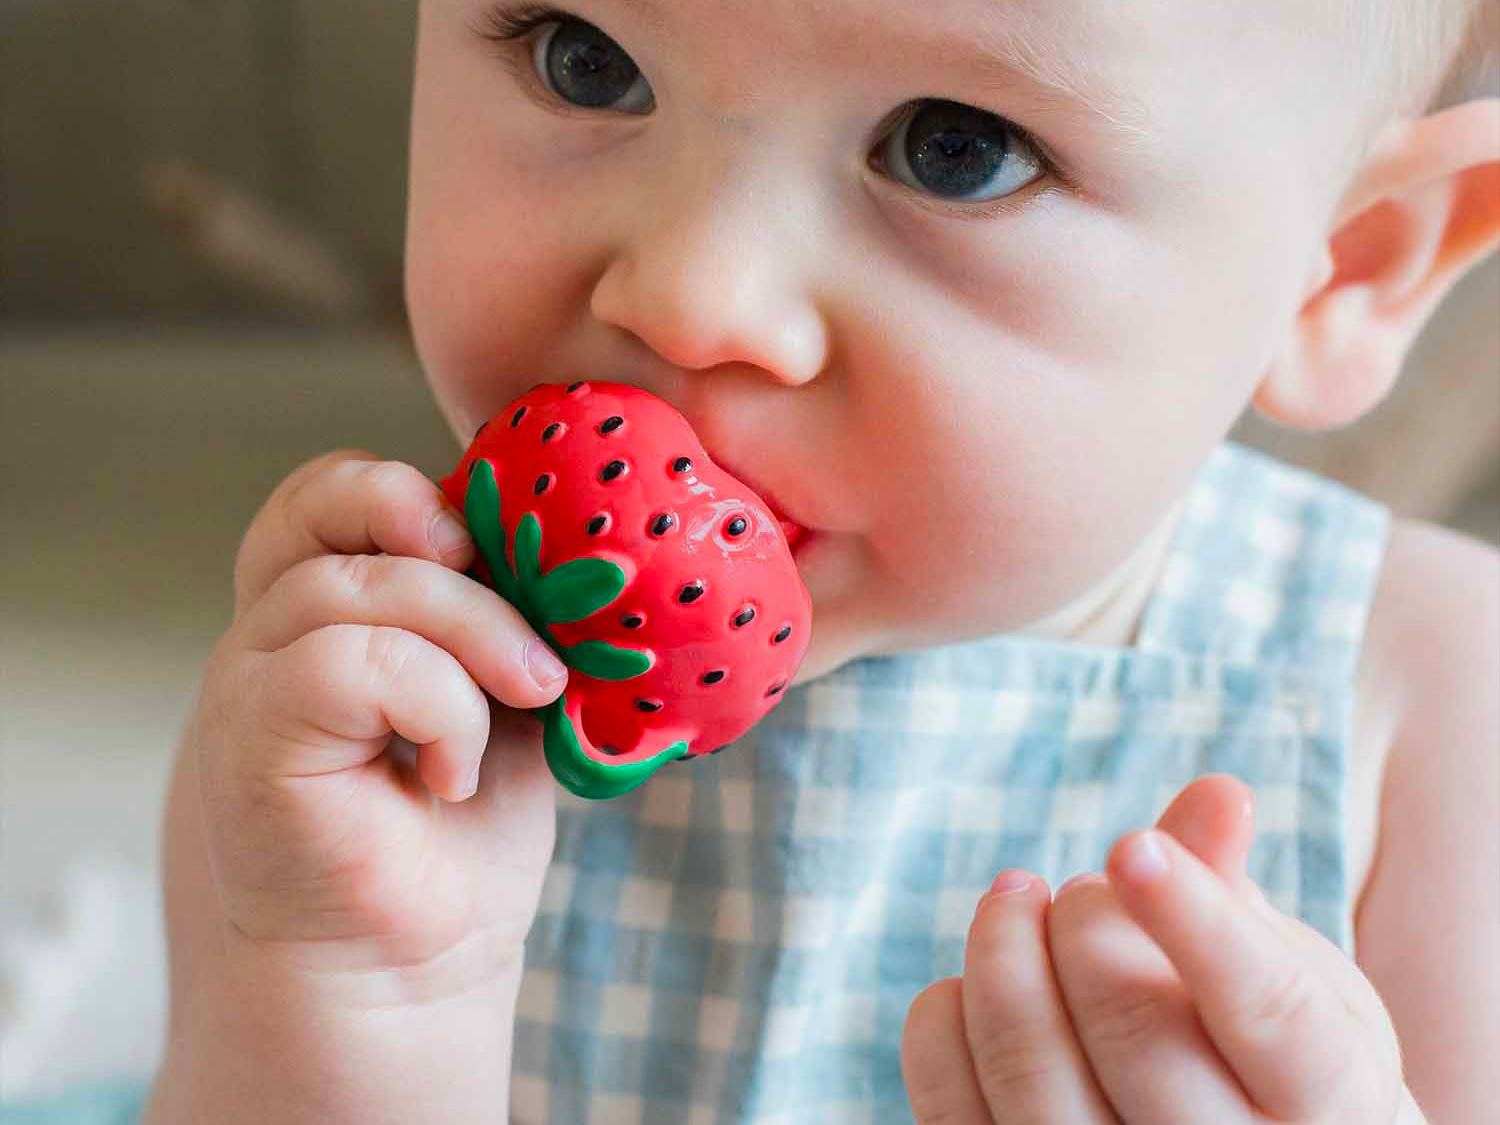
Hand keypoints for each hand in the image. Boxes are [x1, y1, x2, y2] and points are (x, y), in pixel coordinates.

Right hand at [185, 450, 568, 988]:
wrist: (415, 964)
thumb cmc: (459, 834)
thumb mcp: (498, 694)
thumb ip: (498, 615)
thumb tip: (559, 546)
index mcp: (323, 610)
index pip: (331, 491)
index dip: (406, 491)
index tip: (495, 546)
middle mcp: (270, 631)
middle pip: (340, 511)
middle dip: (462, 558)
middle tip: (534, 651)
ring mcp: (248, 680)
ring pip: (355, 584)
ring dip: (472, 639)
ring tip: (521, 708)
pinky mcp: (248, 737)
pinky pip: (351, 660)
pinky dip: (436, 706)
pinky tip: (451, 773)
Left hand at [902, 775, 1420, 1122]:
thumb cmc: (1266, 1050)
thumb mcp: (1283, 969)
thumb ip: (1229, 886)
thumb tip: (1218, 793)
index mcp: (1331, 1099)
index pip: (1270, 1009)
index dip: (1195, 920)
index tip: (1129, 845)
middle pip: (1137, 1036)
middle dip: (1088, 928)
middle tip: (1081, 890)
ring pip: (1034, 1078)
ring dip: (1003, 960)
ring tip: (1015, 904)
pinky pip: (955, 1109)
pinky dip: (945, 1025)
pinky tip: (971, 984)